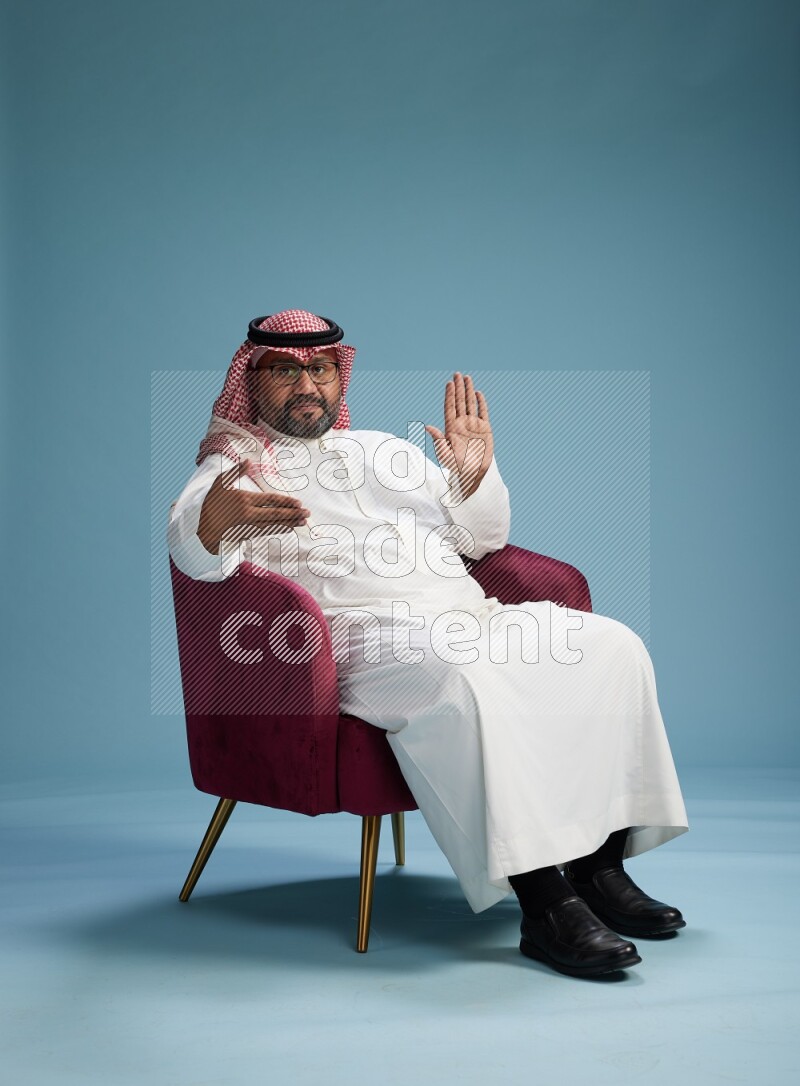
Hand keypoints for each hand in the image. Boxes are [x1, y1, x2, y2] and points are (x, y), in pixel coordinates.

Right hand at [197, 458, 310, 554]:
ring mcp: (248, 526)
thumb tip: (248, 460)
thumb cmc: (211, 502)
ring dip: (290, 523)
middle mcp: (248, 514)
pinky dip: (279, 530)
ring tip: (303, 522)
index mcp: (244, 499)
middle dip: (293, 514)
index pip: (270, 500)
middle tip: (308, 513)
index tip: (299, 503)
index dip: (286, 502)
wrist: (201, 526)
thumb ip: (235, 472)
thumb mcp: (220, 483)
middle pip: (275, 514)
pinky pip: (266, 532)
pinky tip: (289, 528)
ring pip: (273, 525)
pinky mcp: (246, 534)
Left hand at [425, 372, 493, 498]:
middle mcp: (461, 424)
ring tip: (466, 378)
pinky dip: (481, 403)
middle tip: (457, 373)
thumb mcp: (446, 455)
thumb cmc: (457, 467)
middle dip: (458, 388)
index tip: (449, 383)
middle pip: (459, 402)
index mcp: (451, 429)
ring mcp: (473, 425)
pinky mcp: (484, 429)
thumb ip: (438, 441)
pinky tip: (478, 393)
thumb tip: (427, 427)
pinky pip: (483, 412)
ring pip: (470, 404)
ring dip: (468, 391)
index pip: (450, 408)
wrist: (473, 474)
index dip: (449, 395)